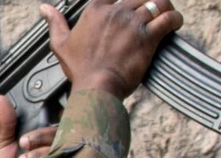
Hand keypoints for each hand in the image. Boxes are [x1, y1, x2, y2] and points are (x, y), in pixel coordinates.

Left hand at [0, 95, 58, 157]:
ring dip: (42, 154)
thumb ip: (6, 122)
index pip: (50, 124)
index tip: (23, 139)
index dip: (39, 130)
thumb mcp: (3, 145)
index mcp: (42, 137)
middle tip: (23, 146)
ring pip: (62, 147)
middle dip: (40, 139)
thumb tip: (1, 98)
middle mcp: (56, 145)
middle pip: (59, 133)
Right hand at [40, 0, 183, 96]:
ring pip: (157, 3)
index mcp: (95, 10)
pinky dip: (175, 19)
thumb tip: (45, 9)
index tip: (129, 3)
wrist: (97, 87)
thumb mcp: (61, 44)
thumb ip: (55, 23)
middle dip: (148, 0)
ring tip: (167, 13)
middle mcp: (115, 12)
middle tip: (153, 9)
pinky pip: (168, 19)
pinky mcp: (148, 37)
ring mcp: (132, 23)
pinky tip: (175, 23)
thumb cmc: (80, 69)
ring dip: (165, 6)